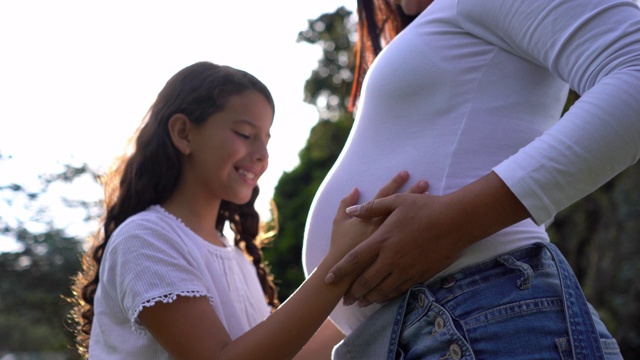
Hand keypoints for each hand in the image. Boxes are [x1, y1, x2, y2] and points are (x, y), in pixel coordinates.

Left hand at [326, 172, 530, 306]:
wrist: (456, 221)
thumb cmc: (425, 207)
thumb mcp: (396, 202)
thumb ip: (371, 208)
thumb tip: (350, 210)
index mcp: (382, 239)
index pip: (354, 259)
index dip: (339, 271)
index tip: (327, 279)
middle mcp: (392, 257)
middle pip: (366, 280)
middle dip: (353, 292)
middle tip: (345, 299)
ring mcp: (406, 268)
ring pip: (383, 289)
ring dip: (370, 298)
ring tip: (361, 303)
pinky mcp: (420, 274)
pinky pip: (400, 290)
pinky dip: (389, 296)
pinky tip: (384, 298)